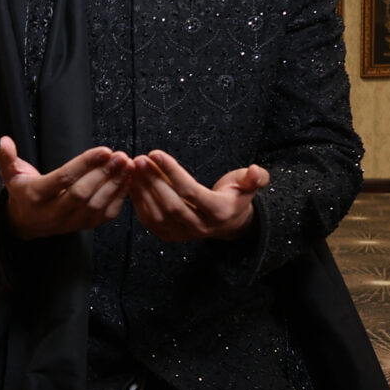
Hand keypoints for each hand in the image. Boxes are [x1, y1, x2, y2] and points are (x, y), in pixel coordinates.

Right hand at [0, 138, 129, 238]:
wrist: (25, 223)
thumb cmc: (22, 191)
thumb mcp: (10, 174)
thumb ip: (6, 157)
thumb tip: (4, 141)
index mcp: (36, 196)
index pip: (63, 180)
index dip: (85, 164)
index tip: (104, 149)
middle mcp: (52, 214)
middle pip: (82, 194)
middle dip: (104, 174)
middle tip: (120, 156)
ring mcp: (69, 223)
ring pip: (96, 206)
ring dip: (115, 185)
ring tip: (127, 165)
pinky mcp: (83, 227)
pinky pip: (104, 216)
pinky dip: (118, 198)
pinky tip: (127, 181)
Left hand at [124, 150, 266, 242]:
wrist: (228, 222)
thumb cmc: (236, 196)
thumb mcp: (249, 185)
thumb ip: (255, 178)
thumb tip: (256, 171)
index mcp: (218, 212)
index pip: (191, 192)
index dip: (172, 172)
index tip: (156, 153)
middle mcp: (200, 226)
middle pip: (171, 204)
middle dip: (152, 180)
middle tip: (139, 159)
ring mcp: (184, 234)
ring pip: (157, 214)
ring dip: (142, 190)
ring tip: (133, 168)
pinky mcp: (170, 236)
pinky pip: (150, 221)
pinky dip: (139, 202)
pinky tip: (133, 183)